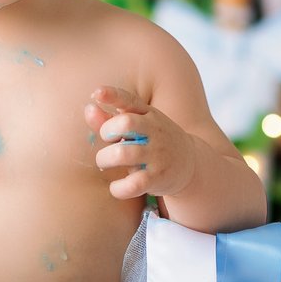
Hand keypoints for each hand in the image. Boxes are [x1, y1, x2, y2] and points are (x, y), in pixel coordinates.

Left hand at [85, 84, 191, 200]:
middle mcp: (155, 131)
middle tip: (107, 140)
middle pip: (126, 123)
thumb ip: (110, 119)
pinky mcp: (158, 177)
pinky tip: (116, 186)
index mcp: (148, 114)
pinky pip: (133, 184)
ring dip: (105, 159)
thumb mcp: (138, 126)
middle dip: (107, 131)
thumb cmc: (154, 141)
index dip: (112, 95)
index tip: (97, 93)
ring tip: (105, 162)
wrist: (192, 164)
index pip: (130, 100)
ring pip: (123, 154)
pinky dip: (118, 188)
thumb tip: (88, 108)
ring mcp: (157, 154)